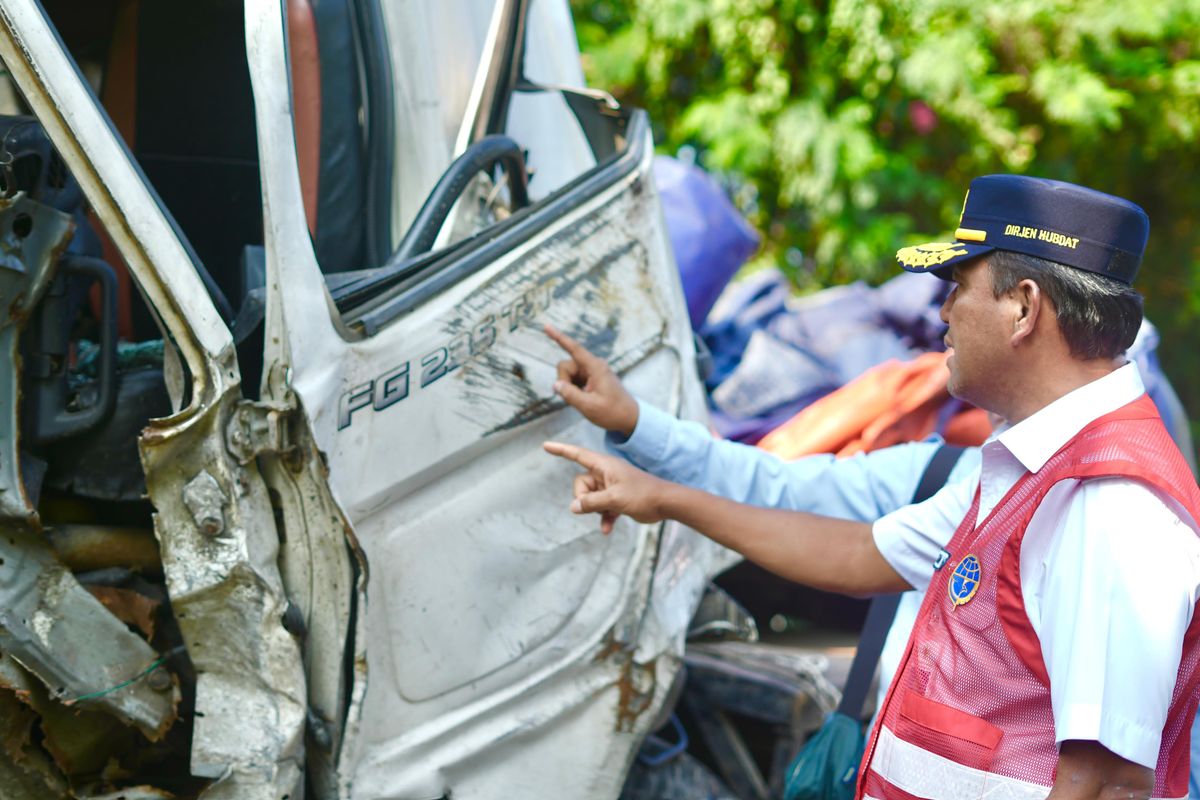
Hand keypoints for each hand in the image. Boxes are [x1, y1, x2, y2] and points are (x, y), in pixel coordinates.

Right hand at [543, 441, 668, 533]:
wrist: (666, 503)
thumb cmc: (643, 495)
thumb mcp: (614, 499)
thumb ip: (592, 503)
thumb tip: (573, 507)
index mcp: (604, 465)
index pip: (577, 454)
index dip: (560, 450)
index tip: (545, 446)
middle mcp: (605, 474)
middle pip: (580, 484)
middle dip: (584, 498)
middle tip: (599, 505)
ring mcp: (611, 486)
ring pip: (589, 498)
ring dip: (595, 510)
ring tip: (609, 514)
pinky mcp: (616, 499)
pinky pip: (601, 508)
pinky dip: (603, 518)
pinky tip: (607, 529)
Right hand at [545, 324, 638, 437]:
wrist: (628, 417)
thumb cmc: (612, 412)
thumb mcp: (589, 406)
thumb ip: (570, 395)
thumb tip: (556, 384)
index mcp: (595, 367)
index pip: (574, 349)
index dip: (559, 337)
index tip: (546, 326)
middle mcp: (593, 365)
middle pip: (565, 366)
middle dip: (564, 381)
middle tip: (576, 399)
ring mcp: (592, 371)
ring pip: (568, 374)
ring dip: (569, 387)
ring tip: (583, 400)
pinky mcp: (590, 377)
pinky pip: (573, 379)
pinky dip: (573, 389)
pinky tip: (584, 398)